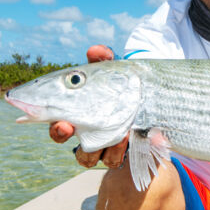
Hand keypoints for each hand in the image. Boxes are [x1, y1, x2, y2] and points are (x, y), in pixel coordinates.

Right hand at [49, 45, 129, 167]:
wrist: (153, 100)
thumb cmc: (124, 85)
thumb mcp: (115, 70)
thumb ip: (104, 59)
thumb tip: (94, 50)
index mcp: (79, 116)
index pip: (58, 126)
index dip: (56, 128)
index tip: (61, 123)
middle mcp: (88, 135)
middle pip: (70, 146)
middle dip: (65, 136)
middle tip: (69, 127)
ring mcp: (106, 147)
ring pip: (94, 157)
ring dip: (104, 148)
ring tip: (119, 134)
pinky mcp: (124, 153)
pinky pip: (115, 160)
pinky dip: (122, 151)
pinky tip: (131, 137)